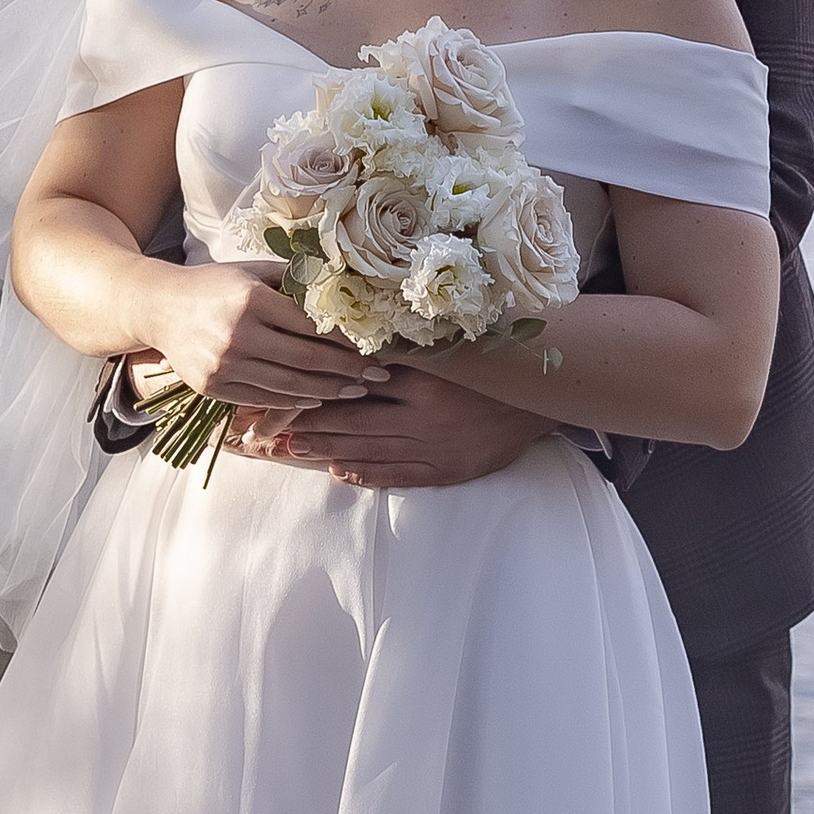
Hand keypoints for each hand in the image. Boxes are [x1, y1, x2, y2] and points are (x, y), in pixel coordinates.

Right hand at [142, 263, 377, 414]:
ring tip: (355, 389)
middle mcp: (237, 334)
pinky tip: (318, 397)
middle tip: (376, 374)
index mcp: (251, 298)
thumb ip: (294, 281)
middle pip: (307, 359)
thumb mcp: (252, 270)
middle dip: (348, 370)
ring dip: (328, 391)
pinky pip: (264, 398)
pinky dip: (295, 401)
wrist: (159, 308)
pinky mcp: (213, 387)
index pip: (312, 325)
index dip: (347, 340)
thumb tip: (343, 292)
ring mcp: (223, 365)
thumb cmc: (214, 285)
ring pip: (289, 385)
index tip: (373, 346)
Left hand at [243, 353, 543, 490]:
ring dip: (326, 451)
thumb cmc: (490, 361)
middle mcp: (424, 411)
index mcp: (422, 373)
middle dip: (307, 425)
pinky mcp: (448, 469)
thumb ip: (404, 340)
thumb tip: (348, 337)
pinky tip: (340, 472)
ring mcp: (435, 445)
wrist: (545, 396)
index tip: (279, 391)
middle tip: (268, 430)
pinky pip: (398, 475)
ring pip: (368, 450)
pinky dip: (367, 474)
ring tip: (292, 450)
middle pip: (353, 420)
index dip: (313, 388)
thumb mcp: (448, 341)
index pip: (354, 381)